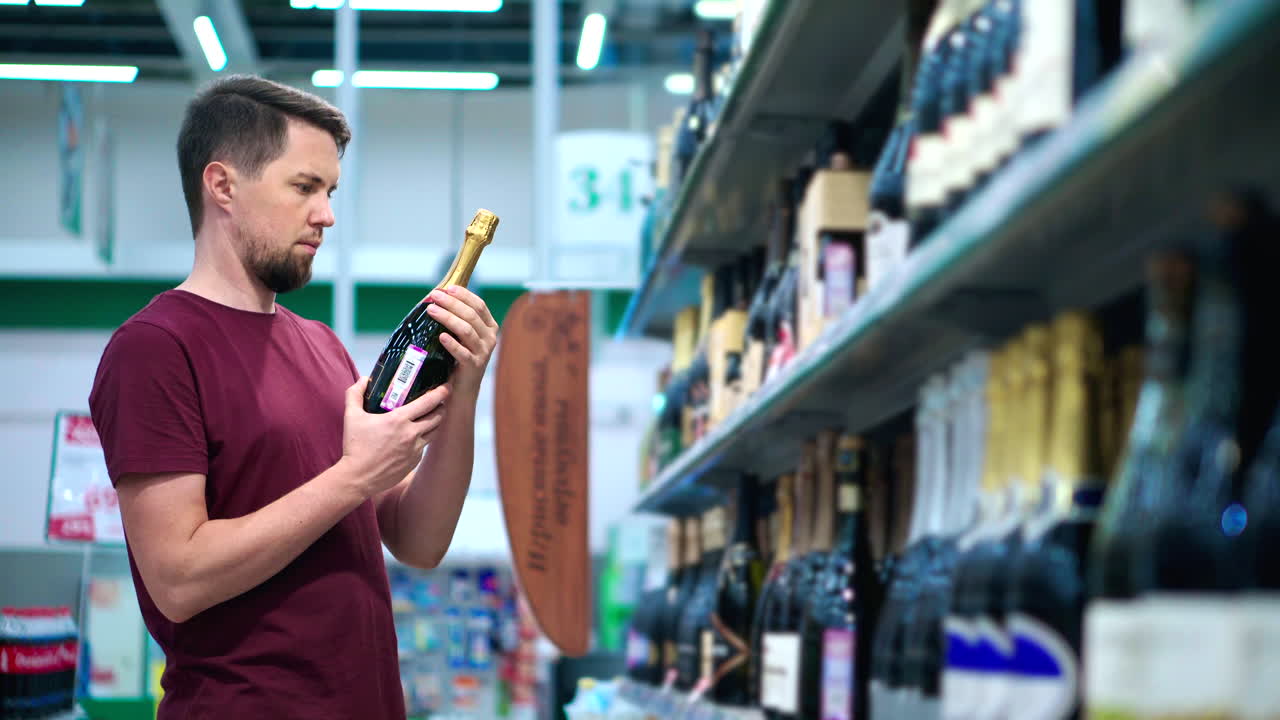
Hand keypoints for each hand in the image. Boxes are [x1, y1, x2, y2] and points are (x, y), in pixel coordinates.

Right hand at [340, 377, 449, 497]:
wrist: (358, 477)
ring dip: (435, 423)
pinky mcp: (414, 462)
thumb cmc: (355, 446)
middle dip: (441, 407)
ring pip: (435, 432)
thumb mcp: (351, 416)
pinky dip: (422, 439)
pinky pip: (424, 446)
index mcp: (399, 420)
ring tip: (431, 417)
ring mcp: (415, 450)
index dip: (442, 392)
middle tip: (440, 401)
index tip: (447, 387)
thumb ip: (355, 394)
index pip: (429, 402)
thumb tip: (363, 380)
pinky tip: (414, 436)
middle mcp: (412, 434)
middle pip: (438, 416)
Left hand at [425, 285, 498, 394]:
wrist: (462, 388)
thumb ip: (455, 318)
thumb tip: (436, 297)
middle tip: (434, 297)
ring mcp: (483, 352)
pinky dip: (452, 343)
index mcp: (489, 326)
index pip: (479, 305)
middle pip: (472, 315)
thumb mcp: (461, 336)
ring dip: (448, 318)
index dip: (463, 295)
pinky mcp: (474, 366)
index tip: (447, 288)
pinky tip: (441, 336)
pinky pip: (463, 352)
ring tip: (431, 311)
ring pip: (467, 330)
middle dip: (452, 303)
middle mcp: (490, 338)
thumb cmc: (458, 357)